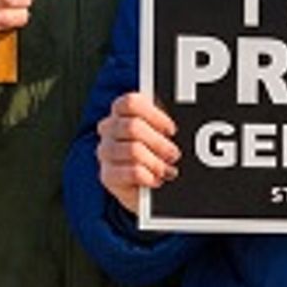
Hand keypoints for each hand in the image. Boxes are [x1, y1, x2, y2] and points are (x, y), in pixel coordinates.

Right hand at [98, 92, 179, 211]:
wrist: (144, 183)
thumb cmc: (155, 149)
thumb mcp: (161, 131)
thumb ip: (165, 123)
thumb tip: (182, 122)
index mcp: (121, 109)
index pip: (131, 103)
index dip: (154, 115)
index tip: (172, 129)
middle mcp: (108, 128)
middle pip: (132, 127)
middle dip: (159, 142)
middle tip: (174, 154)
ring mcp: (105, 151)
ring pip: (133, 150)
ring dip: (156, 162)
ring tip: (168, 170)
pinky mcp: (106, 175)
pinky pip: (131, 172)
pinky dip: (149, 177)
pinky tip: (156, 180)